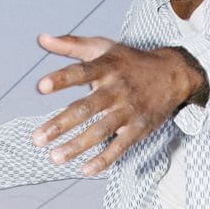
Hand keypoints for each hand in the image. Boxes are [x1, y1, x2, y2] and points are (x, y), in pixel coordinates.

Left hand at [32, 34, 206, 174]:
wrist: (172, 74)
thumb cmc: (130, 61)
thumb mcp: (103, 47)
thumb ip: (70, 45)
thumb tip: (41, 38)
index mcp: (106, 67)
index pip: (81, 73)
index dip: (62, 79)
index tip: (41, 87)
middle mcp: (117, 89)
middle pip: (86, 108)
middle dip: (60, 124)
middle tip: (37, 139)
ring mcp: (128, 110)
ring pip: (100, 131)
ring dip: (77, 146)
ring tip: (55, 157)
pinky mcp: (139, 127)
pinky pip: (120, 146)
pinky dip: (104, 159)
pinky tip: (85, 170)